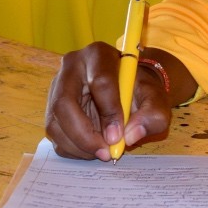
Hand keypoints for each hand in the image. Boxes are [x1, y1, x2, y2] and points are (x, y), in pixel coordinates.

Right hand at [45, 43, 193, 159]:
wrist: (125, 90)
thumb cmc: (138, 91)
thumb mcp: (156, 99)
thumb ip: (153, 114)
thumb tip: (130, 136)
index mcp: (99, 55)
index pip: (99, 82)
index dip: (109, 112)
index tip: (119, 137)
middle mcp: (71, 67)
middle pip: (64, 103)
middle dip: (84, 135)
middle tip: (105, 153)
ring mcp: (56, 87)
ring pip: (55, 122)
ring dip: (78, 145)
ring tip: (102, 152)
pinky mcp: (51, 107)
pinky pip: (54, 134)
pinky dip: (72, 149)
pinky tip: (92, 148)